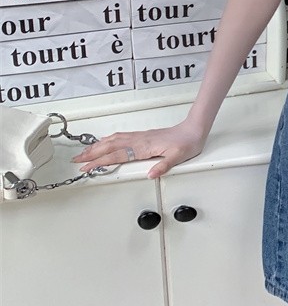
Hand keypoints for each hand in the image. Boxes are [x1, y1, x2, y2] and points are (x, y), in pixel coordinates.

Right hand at [71, 119, 207, 178]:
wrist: (193, 131)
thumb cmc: (186, 143)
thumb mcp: (178, 157)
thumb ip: (164, 165)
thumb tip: (151, 174)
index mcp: (144, 147)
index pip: (117, 155)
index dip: (100, 161)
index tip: (87, 167)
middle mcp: (138, 140)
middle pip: (109, 147)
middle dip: (91, 154)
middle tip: (76, 160)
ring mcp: (139, 137)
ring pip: (112, 141)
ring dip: (97, 146)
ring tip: (84, 152)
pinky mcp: (142, 136)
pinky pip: (119, 137)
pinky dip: (107, 140)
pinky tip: (104, 142)